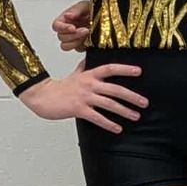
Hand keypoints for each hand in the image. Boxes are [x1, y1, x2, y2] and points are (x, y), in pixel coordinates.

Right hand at [18, 61, 146, 132]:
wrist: (42, 96)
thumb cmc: (60, 86)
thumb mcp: (75, 74)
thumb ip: (85, 67)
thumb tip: (90, 57)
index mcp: (89, 74)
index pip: (110, 69)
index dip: (125, 69)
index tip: (139, 71)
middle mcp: (89, 84)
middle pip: (115, 89)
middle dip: (132, 96)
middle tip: (145, 102)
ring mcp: (84, 97)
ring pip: (109, 104)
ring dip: (124, 111)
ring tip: (136, 116)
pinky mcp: (79, 109)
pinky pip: (97, 118)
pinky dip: (109, 124)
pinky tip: (118, 128)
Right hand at [52, 0, 91, 52]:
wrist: (107, 17)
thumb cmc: (95, 9)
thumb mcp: (86, 5)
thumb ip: (76, 10)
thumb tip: (67, 15)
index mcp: (66, 19)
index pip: (56, 26)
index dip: (62, 28)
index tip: (72, 27)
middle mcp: (68, 29)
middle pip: (61, 37)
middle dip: (73, 35)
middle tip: (85, 30)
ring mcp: (74, 38)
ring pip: (66, 46)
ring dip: (76, 41)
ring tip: (87, 35)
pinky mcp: (82, 45)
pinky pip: (78, 49)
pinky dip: (83, 46)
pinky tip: (90, 39)